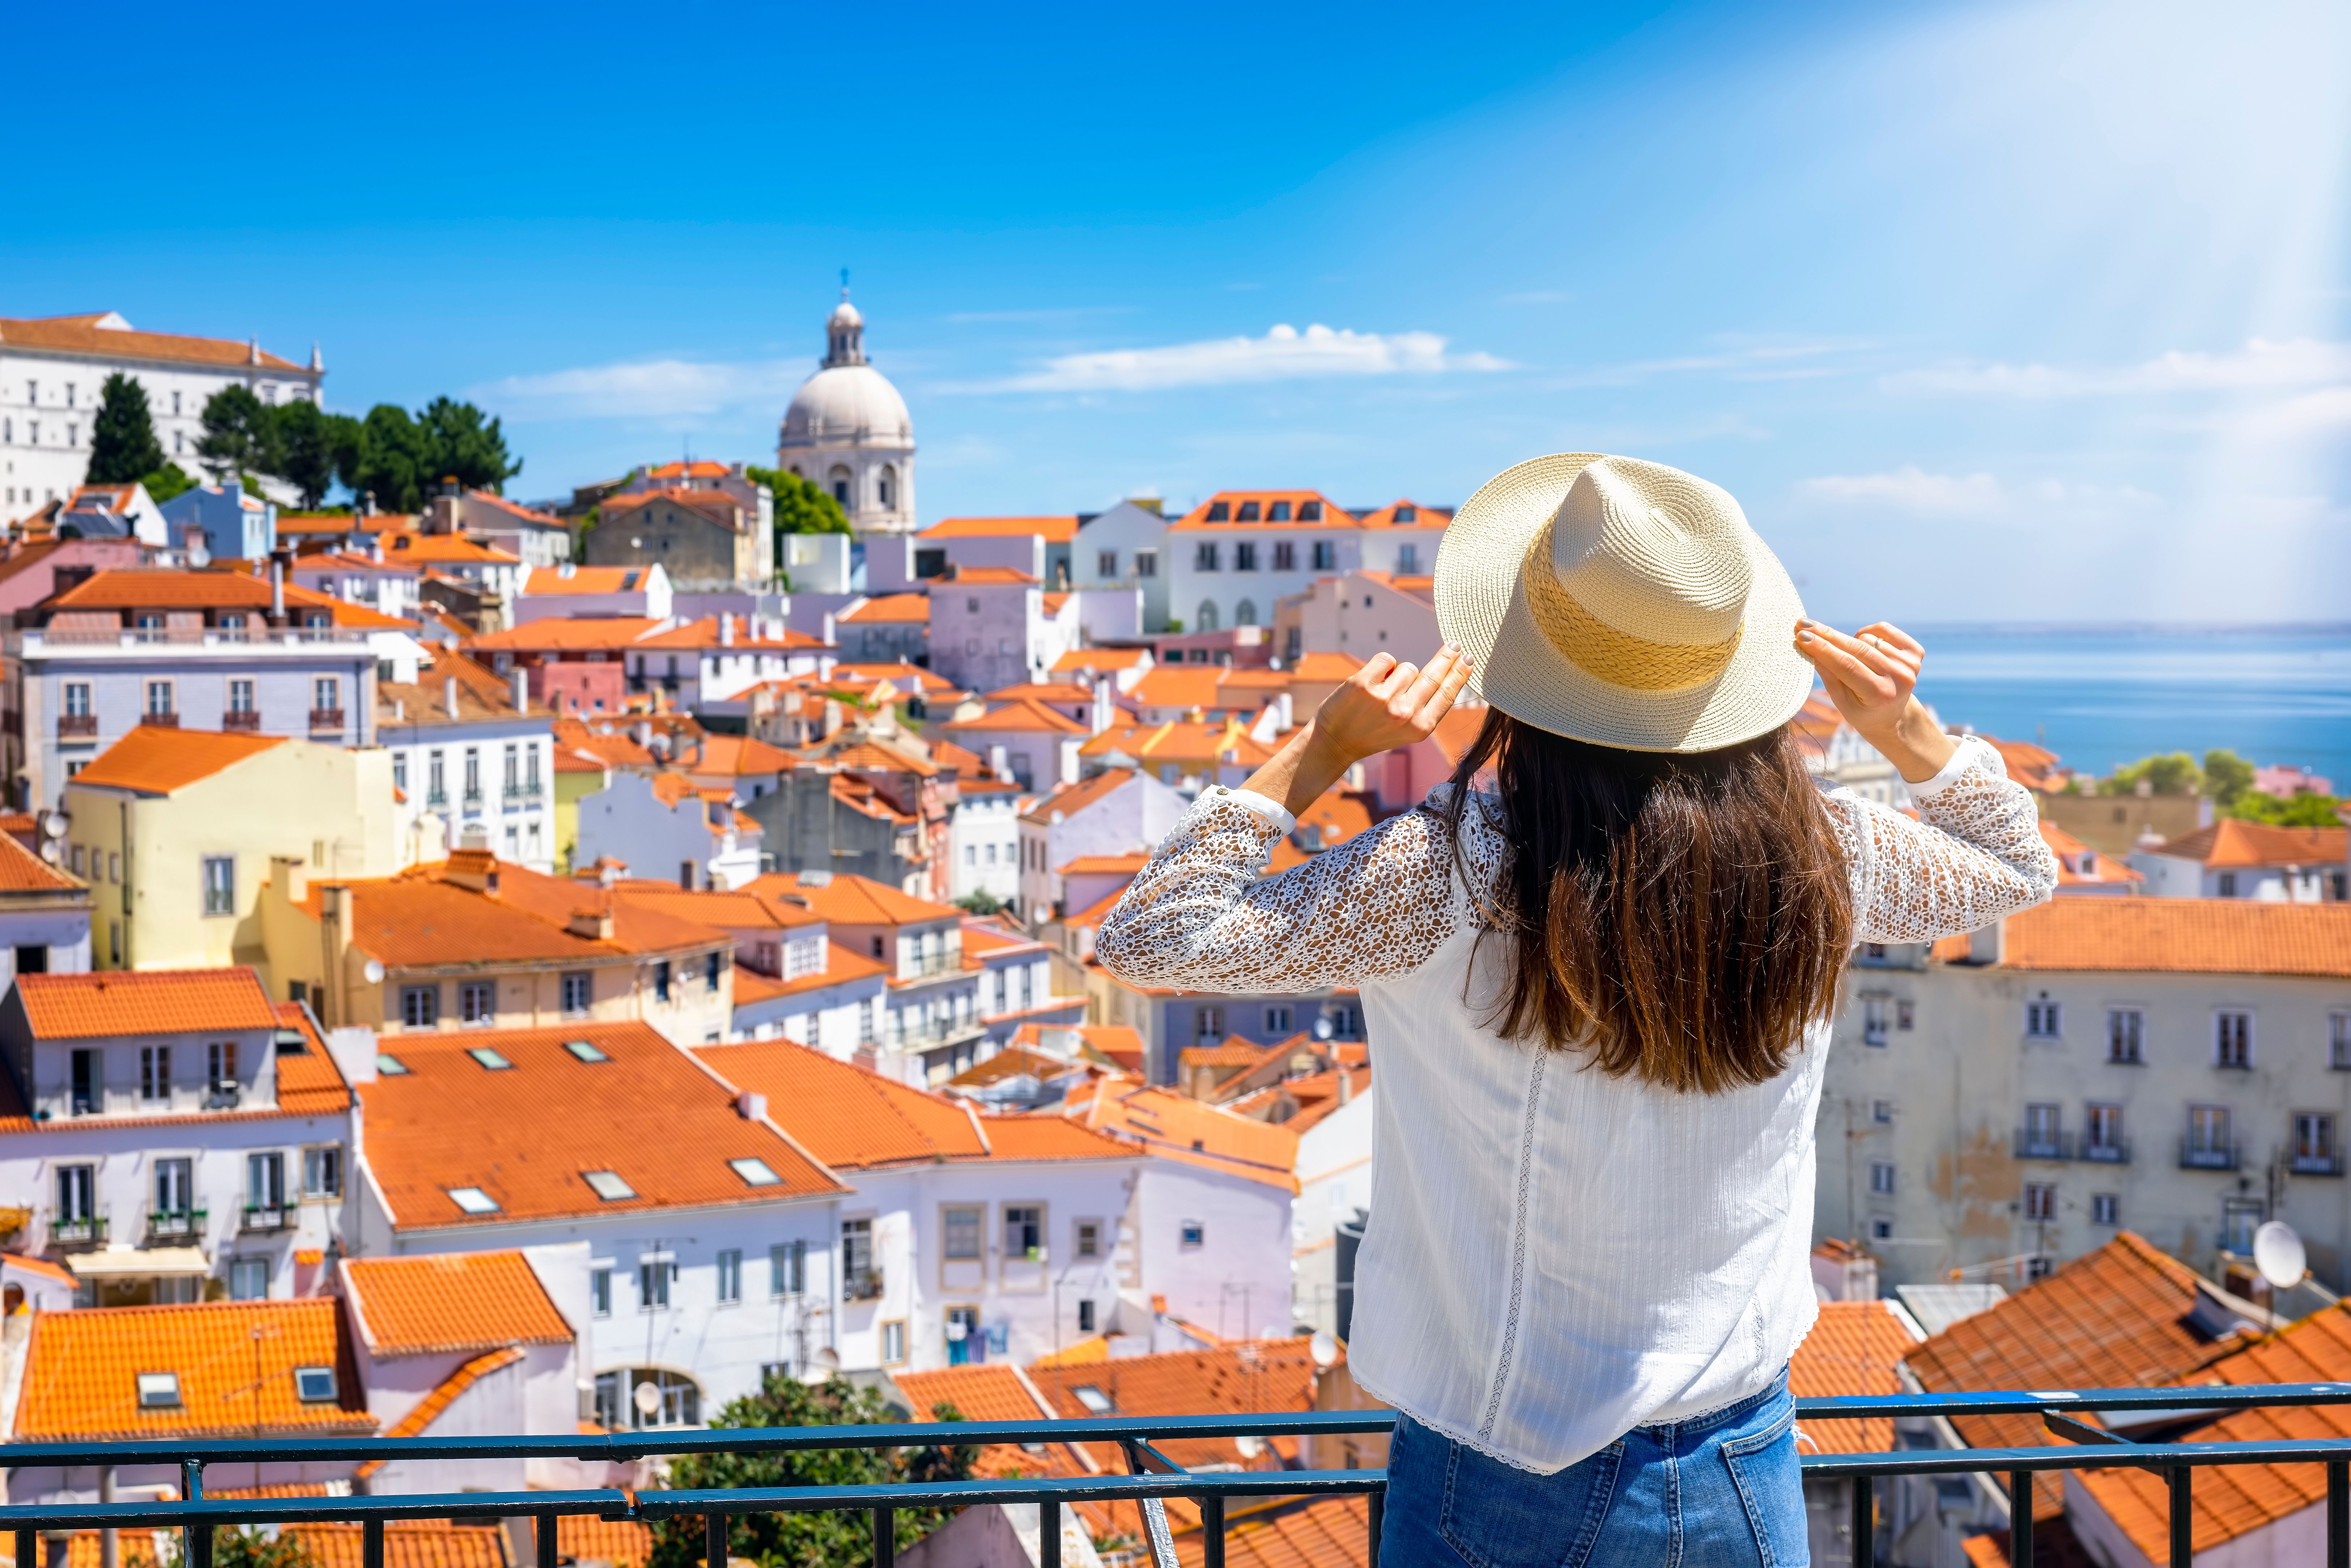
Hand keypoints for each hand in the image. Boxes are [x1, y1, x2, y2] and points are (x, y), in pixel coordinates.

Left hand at [1239, 645, 1476, 817]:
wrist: (1335, 742)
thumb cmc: (1374, 732)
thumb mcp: (1408, 730)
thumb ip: (1427, 707)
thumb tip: (1449, 673)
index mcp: (1420, 728)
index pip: (1447, 694)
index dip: (1459, 674)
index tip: (1467, 658)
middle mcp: (1405, 713)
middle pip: (1434, 675)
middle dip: (1447, 657)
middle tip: (1455, 645)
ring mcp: (1384, 698)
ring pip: (1407, 667)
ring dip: (1397, 675)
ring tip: (1382, 693)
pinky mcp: (1363, 684)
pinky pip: (1386, 659)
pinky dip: (1381, 667)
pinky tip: (1371, 683)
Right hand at [1792, 619, 1954, 782]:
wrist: (1894, 717)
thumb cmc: (1861, 710)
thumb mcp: (1841, 701)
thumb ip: (1828, 674)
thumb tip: (1808, 646)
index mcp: (1880, 695)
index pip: (1846, 665)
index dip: (1822, 648)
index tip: (1800, 636)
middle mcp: (1900, 678)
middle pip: (1856, 648)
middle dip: (1826, 635)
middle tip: (1803, 625)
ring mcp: (1910, 664)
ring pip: (1866, 637)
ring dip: (1851, 643)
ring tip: (1849, 657)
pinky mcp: (1916, 653)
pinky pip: (1882, 629)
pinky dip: (1868, 633)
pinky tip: (1864, 645)